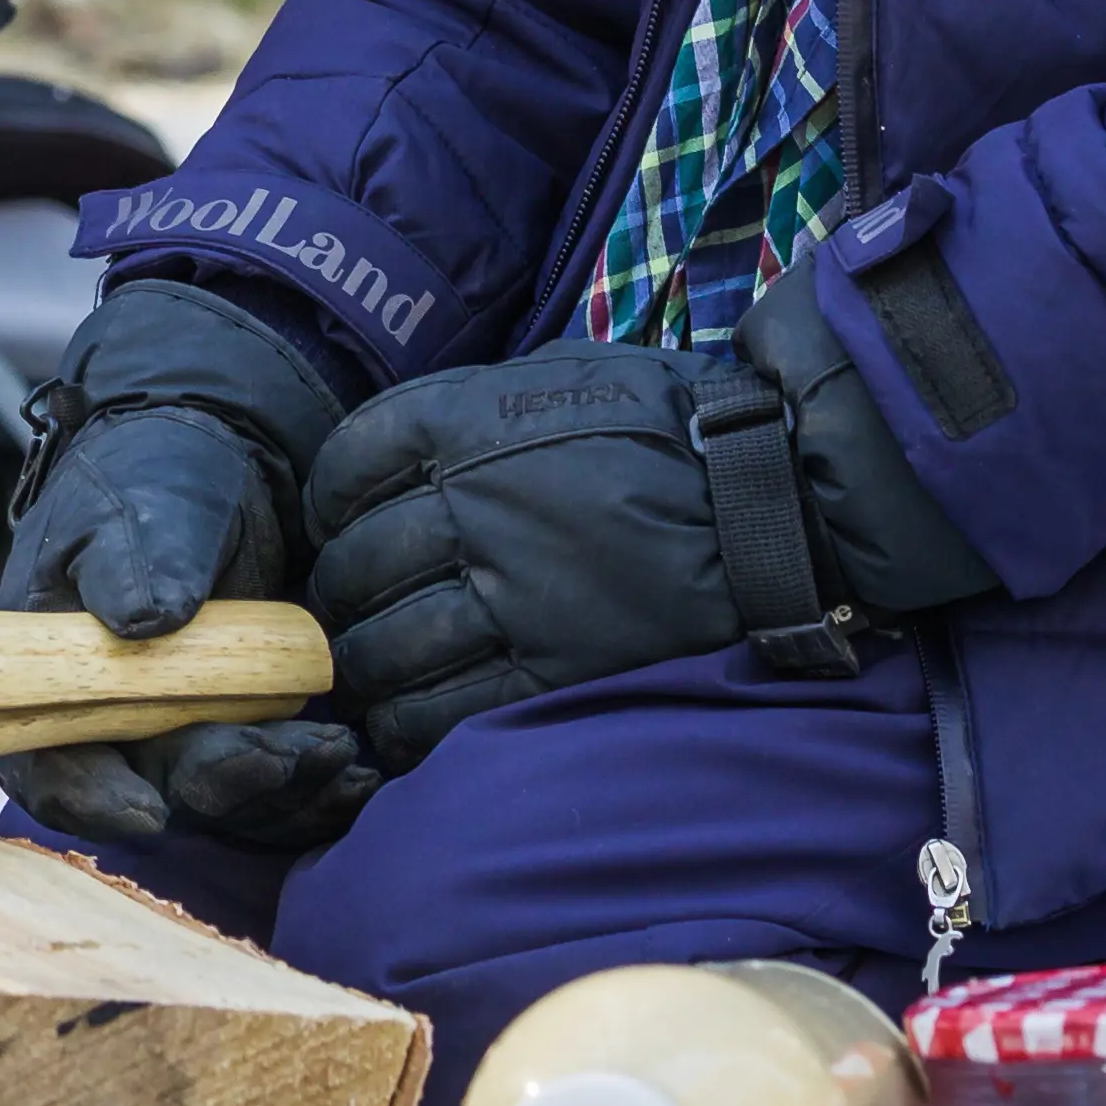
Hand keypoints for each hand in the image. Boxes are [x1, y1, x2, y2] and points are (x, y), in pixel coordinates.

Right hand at [0, 279, 376, 851]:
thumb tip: (142, 621)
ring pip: (221, 794)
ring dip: (277, 789)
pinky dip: (313, 787)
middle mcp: (111, 712)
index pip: (44, 760)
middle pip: (148, 785)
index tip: (146, 811)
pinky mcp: (243, 723)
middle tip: (279, 756)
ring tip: (338, 753)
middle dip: (217, 782)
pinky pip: (273, 782)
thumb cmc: (152, 473)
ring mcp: (181, 724)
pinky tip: (355, 771)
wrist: (219, 460)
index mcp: (56, 665)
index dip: (86, 798)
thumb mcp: (136, 498)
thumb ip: (133, 555)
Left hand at [301, 264, 990, 771]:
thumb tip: (399, 453)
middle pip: (352, 569)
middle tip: (343, 615)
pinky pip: (440, 717)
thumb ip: (473, 408)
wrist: (779, 497)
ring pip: (384, 652)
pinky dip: (407, 728)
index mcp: (468, 424)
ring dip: (364, 671)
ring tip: (372, 676)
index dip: (327, 504)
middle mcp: (474, 507)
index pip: (345, 467)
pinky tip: (408, 723)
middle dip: (336, 599)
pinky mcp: (551, 672)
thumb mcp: (563, 377)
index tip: (334, 525)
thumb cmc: (673, 426)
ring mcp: (511, 596)